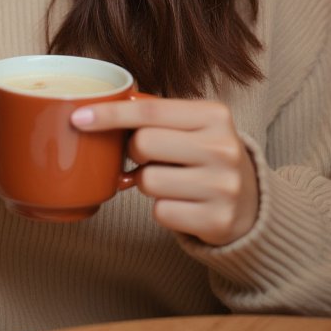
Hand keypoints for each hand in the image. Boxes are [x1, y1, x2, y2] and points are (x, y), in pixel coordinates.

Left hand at [71, 96, 259, 245]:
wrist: (251, 203)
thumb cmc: (205, 156)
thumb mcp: (193, 126)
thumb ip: (156, 115)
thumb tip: (97, 111)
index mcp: (214, 115)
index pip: (150, 110)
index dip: (110, 114)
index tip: (79, 118)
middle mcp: (223, 148)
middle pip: (144, 144)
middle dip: (135, 153)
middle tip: (149, 157)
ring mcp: (223, 185)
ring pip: (148, 181)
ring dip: (147, 183)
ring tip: (170, 181)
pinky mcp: (218, 220)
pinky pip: (160, 213)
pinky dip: (162, 209)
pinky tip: (182, 203)